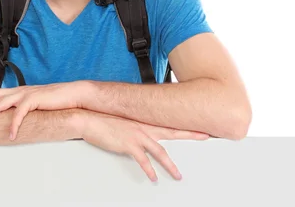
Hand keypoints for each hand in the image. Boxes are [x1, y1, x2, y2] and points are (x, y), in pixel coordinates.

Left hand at [0, 81, 89, 138]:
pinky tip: (10, 135)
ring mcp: (25, 94)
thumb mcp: (34, 104)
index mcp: (17, 92)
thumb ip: (22, 108)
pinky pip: (19, 114)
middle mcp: (18, 91)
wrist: (72, 94)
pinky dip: (14, 126)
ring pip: (0, 104)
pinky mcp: (34, 99)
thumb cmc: (54, 100)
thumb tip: (13, 118)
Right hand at [77, 110, 208, 181]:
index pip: (169, 121)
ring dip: (170, 165)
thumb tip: (143, 130)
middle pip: (172, 131)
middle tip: (205, 136)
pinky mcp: (128, 144)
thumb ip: (135, 123)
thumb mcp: (124, 119)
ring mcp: (137, 135)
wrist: (89, 117)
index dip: (185, 124)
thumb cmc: (104, 118)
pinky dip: (149, 170)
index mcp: (144, 120)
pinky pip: (143, 161)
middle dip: (190, 134)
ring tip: (178, 176)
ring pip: (160, 152)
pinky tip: (153, 177)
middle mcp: (144, 126)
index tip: (197, 124)